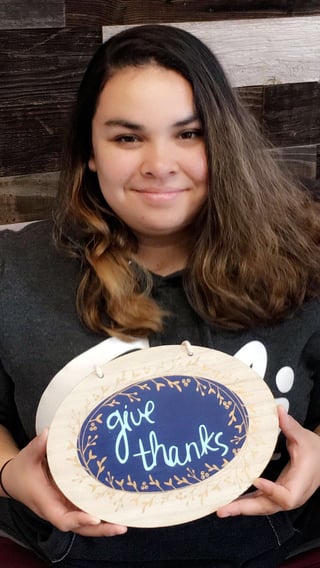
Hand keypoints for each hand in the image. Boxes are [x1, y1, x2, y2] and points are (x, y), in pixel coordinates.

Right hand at [2, 430, 126, 535]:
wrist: (15, 479)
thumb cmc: (22, 470)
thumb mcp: (28, 456)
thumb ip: (38, 446)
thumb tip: (48, 433)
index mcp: (46, 502)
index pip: (62, 518)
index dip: (78, 519)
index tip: (94, 517)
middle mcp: (57, 509)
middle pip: (80, 527)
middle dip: (100, 529)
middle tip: (120, 525)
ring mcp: (65, 508)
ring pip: (86, 523)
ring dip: (104, 525)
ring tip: (124, 521)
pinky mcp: (71, 504)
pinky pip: (86, 513)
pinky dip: (101, 515)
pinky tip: (117, 510)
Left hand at [217, 406, 319, 516]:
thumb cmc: (314, 450)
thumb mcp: (303, 437)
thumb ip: (290, 426)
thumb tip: (277, 410)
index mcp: (301, 482)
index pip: (286, 496)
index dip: (271, 491)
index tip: (255, 479)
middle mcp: (292, 495)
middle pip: (268, 507)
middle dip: (245, 507)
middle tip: (222, 508)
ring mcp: (283, 497)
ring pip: (262, 507)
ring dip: (241, 508)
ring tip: (220, 508)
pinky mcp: (276, 494)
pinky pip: (260, 501)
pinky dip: (245, 502)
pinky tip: (229, 501)